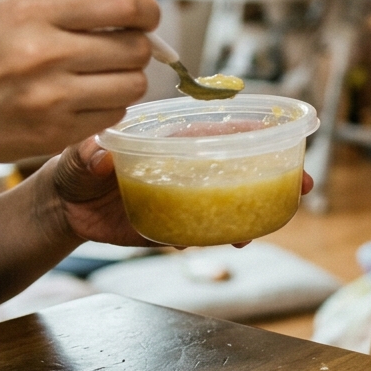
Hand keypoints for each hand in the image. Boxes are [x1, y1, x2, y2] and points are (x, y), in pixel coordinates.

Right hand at [0, 0, 159, 170]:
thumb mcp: (14, 9)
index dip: (147, 11)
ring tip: (98, 73)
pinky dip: (106, 106)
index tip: (143, 17)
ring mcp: (49, 99)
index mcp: (31, 12)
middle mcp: (42, 54)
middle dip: (135, 46)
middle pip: (136, 48)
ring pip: (134, 85)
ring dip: (126, 78)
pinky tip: (80, 98)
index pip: (125, 6)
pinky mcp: (54, 135)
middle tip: (115, 47)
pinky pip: (114, 115)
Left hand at [42, 136, 316, 246]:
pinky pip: (208, 228)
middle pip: (241, 164)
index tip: (284, 137)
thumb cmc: (74, 168)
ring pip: (232, 198)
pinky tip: (231, 240)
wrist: (66, 208)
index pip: (220, 131)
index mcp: (173, 139)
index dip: (256, 133)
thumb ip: (85, 153)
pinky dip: (222, 235)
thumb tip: (98, 151)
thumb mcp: (75, 156)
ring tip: (266, 224)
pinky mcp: (178, 222)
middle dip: (277, 172)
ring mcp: (186, 194)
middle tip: (304, 185)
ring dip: (256, 209)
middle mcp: (188, 165)